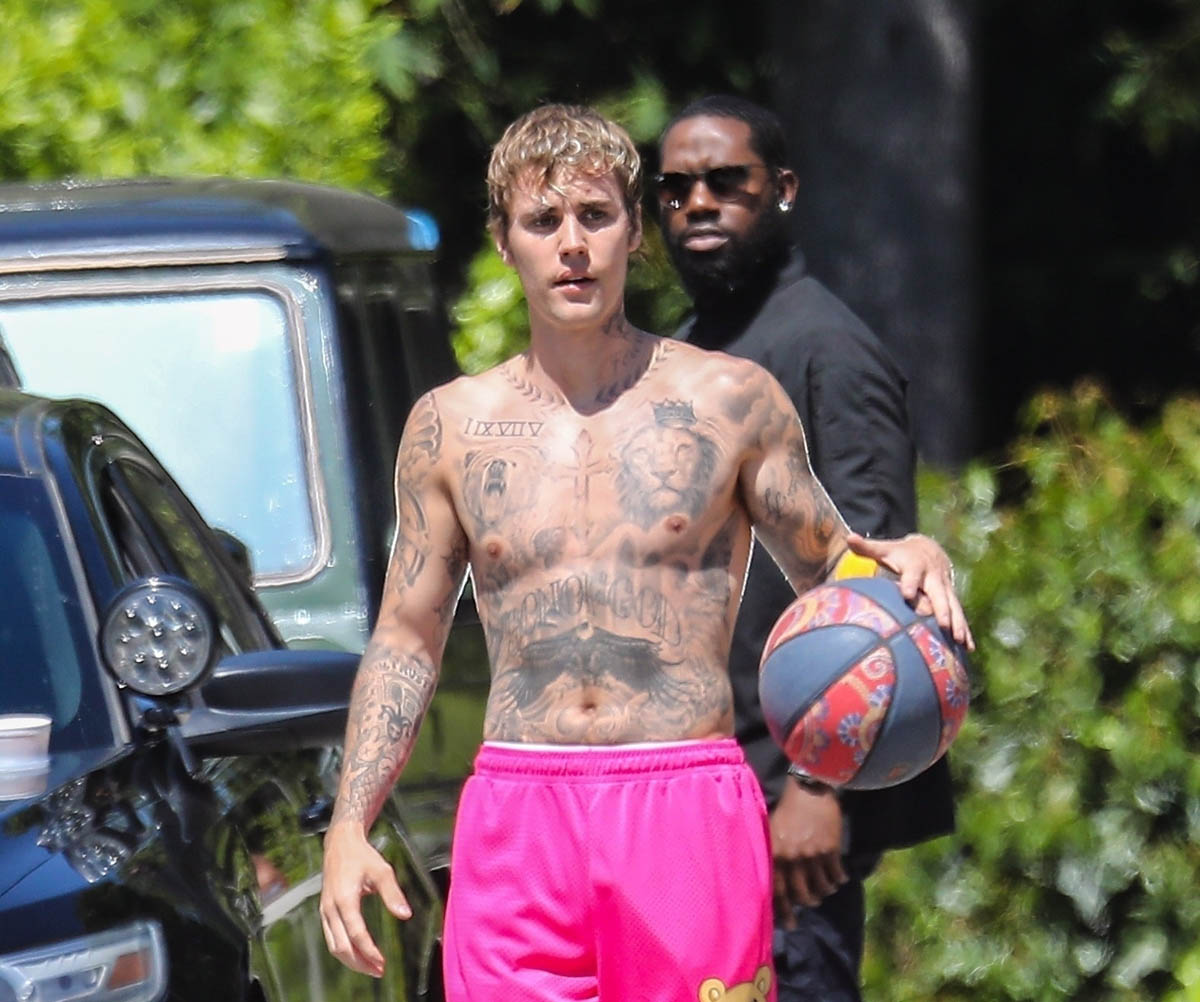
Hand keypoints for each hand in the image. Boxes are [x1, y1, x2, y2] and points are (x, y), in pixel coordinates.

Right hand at [320, 825, 411, 976]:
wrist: (340, 842)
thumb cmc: (362, 856)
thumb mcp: (382, 870)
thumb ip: (393, 894)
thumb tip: (405, 915)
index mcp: (344, 899)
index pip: (356, 934)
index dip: (369, 951)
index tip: (383, 962)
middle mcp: (331, 908)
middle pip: (341, 946)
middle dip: (360, 963)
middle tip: (378, 971)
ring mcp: (325, 910)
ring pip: (333, 946)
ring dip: (351, 960)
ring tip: (371, 968)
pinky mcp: (325, 911)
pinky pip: (331, 938)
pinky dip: (343, 950)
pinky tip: (358, 954)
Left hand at [769, 778, 846, 926]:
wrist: (809, 789)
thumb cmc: (788, 811)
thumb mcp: (772, 832)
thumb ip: (773, 856)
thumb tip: (772, 883)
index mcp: (776, 854)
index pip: (778, 891)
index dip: (783, 911)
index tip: (790, 925)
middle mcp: (793, 858)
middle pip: (801, 894)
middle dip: (807, 903)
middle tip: (812, 905)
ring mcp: (813, 855)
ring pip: (821, 887)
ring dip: (824, 891)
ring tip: (825, 889)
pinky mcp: (831, 850)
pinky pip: (836, 875)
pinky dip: (838, 880)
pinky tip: (839, 879)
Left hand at [846, 531, 974, 650]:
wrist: (929, 548)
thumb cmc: (900, 553)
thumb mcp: (885, 549)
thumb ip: (867, 547)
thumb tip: (849, 538)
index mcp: (915, 566)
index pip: (912, 575)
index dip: (910, 583)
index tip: (907, 595)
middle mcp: (933, 578)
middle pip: (938, 594)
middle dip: (942, 609)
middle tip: (943, 625)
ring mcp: (945, 588)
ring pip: (953, 606)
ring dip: (958, 623)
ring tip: (960, 641)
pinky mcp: (951, 598)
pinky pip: (959, 615)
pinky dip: (965, 630)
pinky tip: (969, 648)